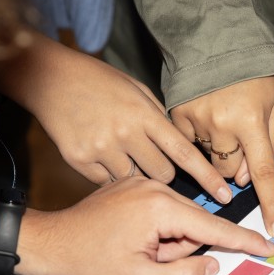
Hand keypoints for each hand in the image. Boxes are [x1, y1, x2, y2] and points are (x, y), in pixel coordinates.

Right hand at [0, 33, 233, 202]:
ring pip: (136, 181)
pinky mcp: (80, 161)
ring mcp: (102, 149)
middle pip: (163, 175)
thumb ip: (158, 118)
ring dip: (137, 175)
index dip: (207, 177)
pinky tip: (103, 156)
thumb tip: (182, 145)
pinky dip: (111, 175)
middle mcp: (126, 133)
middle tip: (152, 162)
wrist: (48, 78)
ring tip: (124, 155)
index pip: (185, 152)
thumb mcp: (136, 91)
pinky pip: (108, 182)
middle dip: (164, 175)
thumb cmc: (98, 82)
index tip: (224, 196)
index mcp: (144, 114)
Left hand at [20, 177, 273, 274]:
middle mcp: (154, 187)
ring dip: (167, 242)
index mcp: (159, 207)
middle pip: (194, 224)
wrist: (49, 243)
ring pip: (179, 220)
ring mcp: (142, 183)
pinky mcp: (133, 186)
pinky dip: (156, 231)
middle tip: (148, 264)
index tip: (268, 246)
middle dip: (180, 250)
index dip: (242, 240)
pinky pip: (162, 211)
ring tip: (136, 252)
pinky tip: (131, 240)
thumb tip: (211, 265)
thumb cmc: (88, 262)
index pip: (213, 227)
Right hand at [171, 77, 273, 236]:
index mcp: (251, 121)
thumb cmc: (253, 74)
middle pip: (227, 171)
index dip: (271, 203)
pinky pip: (185, 146)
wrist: (217, 39)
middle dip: (233, 164)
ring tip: (218, 119)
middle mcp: (222, 123)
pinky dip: (194, 140)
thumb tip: (246, 180)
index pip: (264, 172)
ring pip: (205, 160)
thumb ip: (268, 144)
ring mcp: (195, 119)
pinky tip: (202, 119)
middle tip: (236, 136)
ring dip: (213, 150)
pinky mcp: (175, 114)